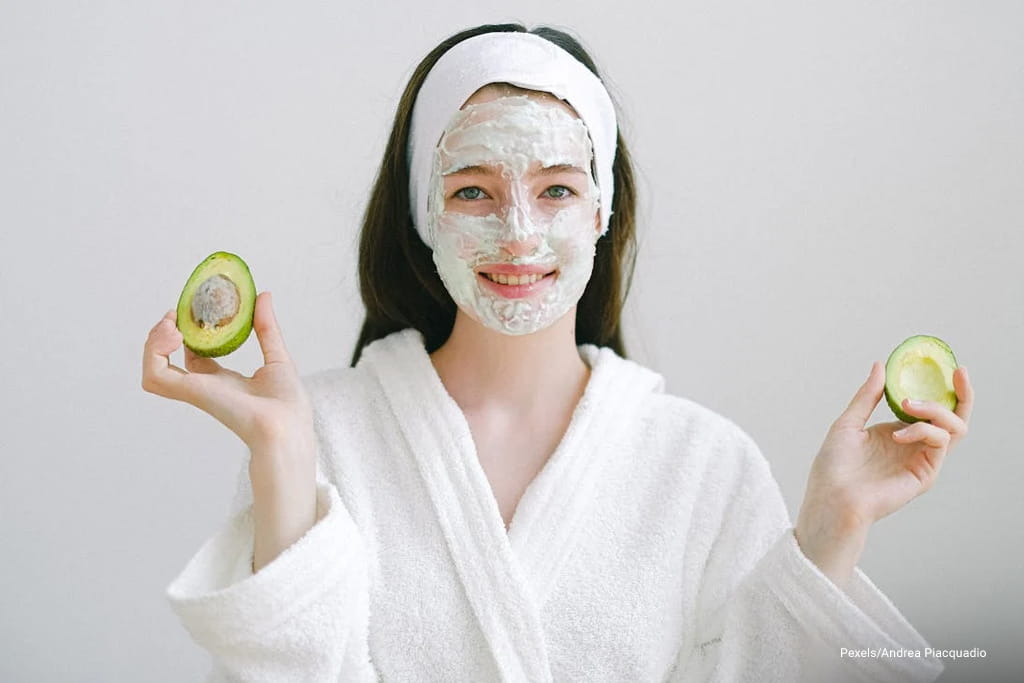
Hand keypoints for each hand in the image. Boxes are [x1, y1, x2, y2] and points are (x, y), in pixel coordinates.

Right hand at [141, 291, 313, 453]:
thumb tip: (264, 296)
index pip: (194, 355)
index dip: (189, 332)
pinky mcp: (191, 392)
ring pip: (153, 367)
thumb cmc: (288, 406)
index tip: (192, 311)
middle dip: (162, 335)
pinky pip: (155, 375)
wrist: (287, 427)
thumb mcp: (277, 356)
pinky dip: (155, 353)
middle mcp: (205, 386)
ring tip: (171, 325)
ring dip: (153, 342)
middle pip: (167, 360)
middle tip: (174, 316)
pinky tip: (175, 335)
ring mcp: (195, 390)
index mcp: (223, 382)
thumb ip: (266, 328)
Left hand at [795, 361, 974, 585]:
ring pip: (953, 428)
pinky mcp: (925, 473)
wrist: (831, 497)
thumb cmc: (833, 467)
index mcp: (897, 432)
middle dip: (961, 394)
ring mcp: (921, 459)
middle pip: (953, 418)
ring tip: (907, 404)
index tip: (949, 368)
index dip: (942, 389)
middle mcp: (913, 445)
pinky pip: (939, 443)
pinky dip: (923, 430)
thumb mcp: (848, 422)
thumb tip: (880, 365)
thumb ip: (867, 396)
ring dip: (935, 409)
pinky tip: (898, 435)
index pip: (928, 408)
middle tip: (958, 373)